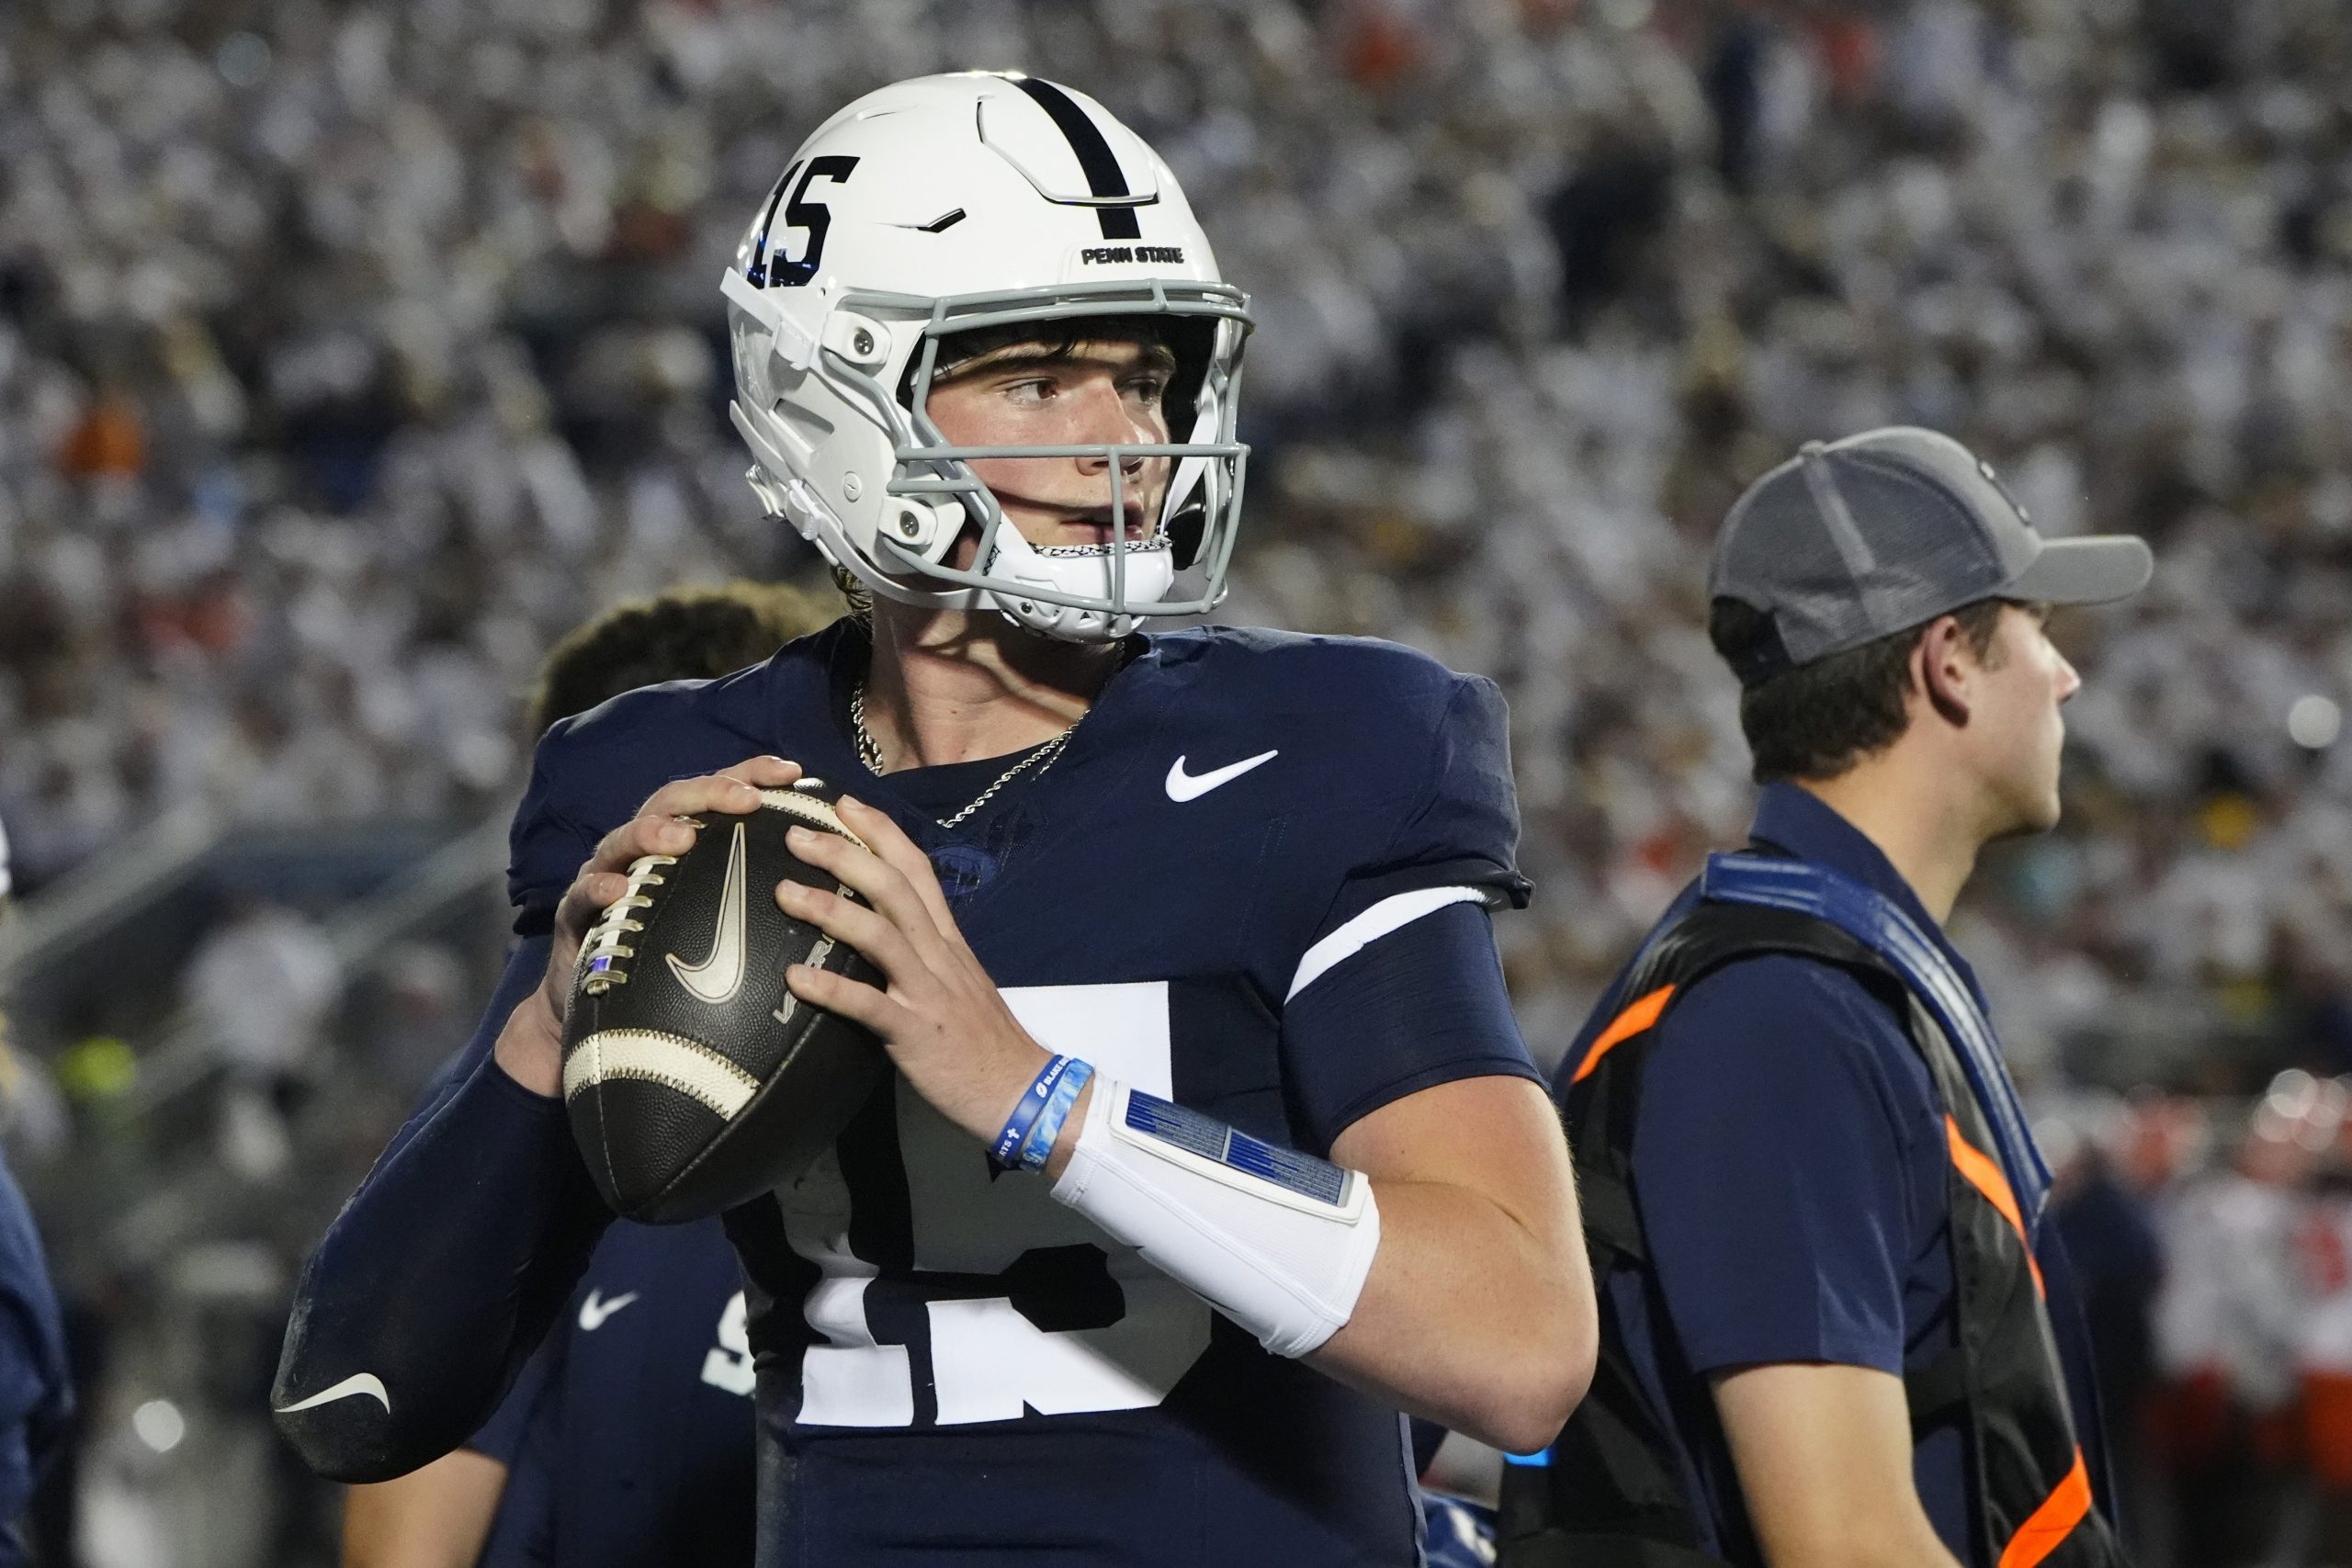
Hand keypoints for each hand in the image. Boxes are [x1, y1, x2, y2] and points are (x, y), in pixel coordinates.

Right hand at [492, 756, 805, 1095]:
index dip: (751, 774)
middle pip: (670, 803)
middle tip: (745, 799)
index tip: (791, 771)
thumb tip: (828, 877)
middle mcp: (640, 851)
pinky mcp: (575, 917)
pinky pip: (581, 897)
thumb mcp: (718, 919)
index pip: (716, 796)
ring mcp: (604, 878)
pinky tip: (617, 891)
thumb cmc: (672, 957)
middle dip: (708, 794)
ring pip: (623, 840)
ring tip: (682, 838)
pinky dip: (599, 889)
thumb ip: (757, 890)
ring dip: (652, 833)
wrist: (602, 1011)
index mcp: (680, 842)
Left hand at [774, 797, 1064, 1156]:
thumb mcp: (959, 978)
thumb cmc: (982, 1037)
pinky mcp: (916, 1033)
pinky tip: (794, 979)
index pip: (916, 869)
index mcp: (948, 938)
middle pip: (893, 889)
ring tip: (783, 892)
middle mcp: (939, 954)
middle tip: (797, 835)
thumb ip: (925, 949)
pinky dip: (831, 990)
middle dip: (845, 854)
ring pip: (881, 935)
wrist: (1020, 1088)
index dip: (879, 832)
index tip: (842, 803)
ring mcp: (928, 992)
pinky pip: (869, 1006)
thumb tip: (883, 926)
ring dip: (830, 909)